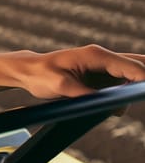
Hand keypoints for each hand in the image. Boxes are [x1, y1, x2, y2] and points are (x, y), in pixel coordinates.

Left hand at [18, 45, 144, 98]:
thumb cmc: (41, 75)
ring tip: (116, 107)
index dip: (144, 81)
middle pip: (137, 65)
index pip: (131, 67)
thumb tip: (109, 104)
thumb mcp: (61, 87)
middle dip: (142, 83)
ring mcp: (102, 65)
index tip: (144, 95)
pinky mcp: (99, 74)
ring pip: (131, 74)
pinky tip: (111, 106)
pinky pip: (120, 82)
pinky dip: (122, 94)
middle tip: (136, 99)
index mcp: (95, 55)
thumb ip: (87, 94)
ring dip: (130, 90)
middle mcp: (102, 57)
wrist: (28, 71)